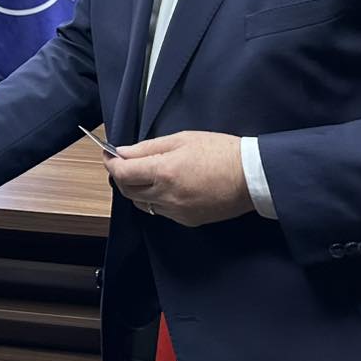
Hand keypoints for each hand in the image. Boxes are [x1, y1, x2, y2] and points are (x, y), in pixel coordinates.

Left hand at [104, 129, 252, 226]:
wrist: (252, 176)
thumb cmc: (220, 152)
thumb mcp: (182, 140)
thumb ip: (148, 148)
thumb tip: (122, 152)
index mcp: (163, 172)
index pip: (122, 173)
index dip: (110, 163)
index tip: (108, 155)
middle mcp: (166, 196)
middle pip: (127, 191)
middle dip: (120, 177)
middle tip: (123, 163)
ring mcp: (177, 212)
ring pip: (143, 203)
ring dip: (138, 189)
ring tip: (146, 174)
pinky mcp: (187, 221)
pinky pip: (161, 211)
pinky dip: (156, 199)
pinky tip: (167, 186)